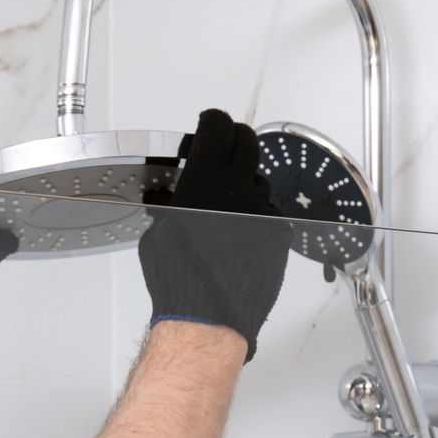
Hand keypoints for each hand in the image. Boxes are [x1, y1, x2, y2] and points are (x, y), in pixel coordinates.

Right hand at [138, 108, 289, 363]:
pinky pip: (268, 212)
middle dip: (234, 141)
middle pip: (247, 143)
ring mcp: (263, 209)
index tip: (208, 125)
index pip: (219, 128)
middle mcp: (239, 187)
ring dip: (243, 184)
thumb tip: (169, 200)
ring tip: (225, 205)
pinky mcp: (278, 232)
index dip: (213, 122)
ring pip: (258, 180)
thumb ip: (170, 206)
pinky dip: (255, 215)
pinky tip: (240, 233)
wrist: (208, 316)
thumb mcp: (159, 232)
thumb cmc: (177, 276)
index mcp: (206, 179)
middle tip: (223, 149)